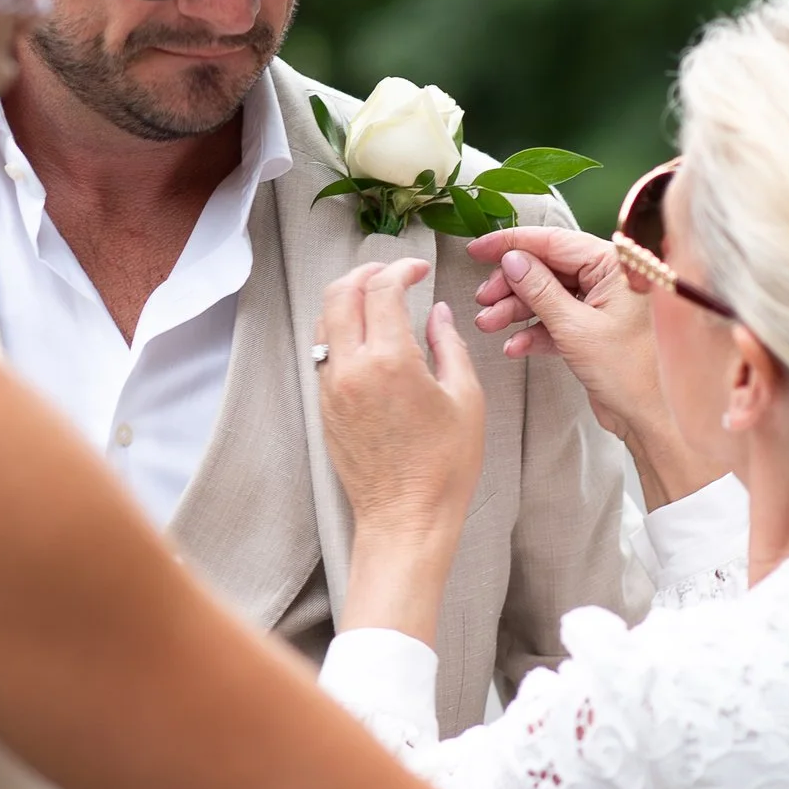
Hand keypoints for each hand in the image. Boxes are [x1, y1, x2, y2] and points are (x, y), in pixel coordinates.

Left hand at [316, 259, 485, 641]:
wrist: (405, 519)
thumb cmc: (444, 466)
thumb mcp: (465, 398)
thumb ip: (448, 345)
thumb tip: (437, 313)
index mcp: (389, 360)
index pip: (382, 289)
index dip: (401, 269)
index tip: (419, 269)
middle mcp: (351, 368)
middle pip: (340, 294)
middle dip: (365, 273)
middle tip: (392, 272)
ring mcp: (331, 388)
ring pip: (323, 321)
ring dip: (345, 298)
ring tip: (374, 297)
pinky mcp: (324, 407)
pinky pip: (323, 352)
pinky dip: (338, 329)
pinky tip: (363, 335)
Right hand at [468, 226, 718, 504]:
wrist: (648, 418)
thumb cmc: (628, 372)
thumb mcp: (575, 328)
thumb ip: (539, 289)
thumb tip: (512, 259)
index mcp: (614, 265)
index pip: (554, 242)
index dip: (511, 243)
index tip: (478, 249)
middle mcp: (609, 277)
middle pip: (546, 267)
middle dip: (510, 285)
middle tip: (483, 300)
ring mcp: (600, 303)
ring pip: (546, 294)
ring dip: (515, 309)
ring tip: (488, 324)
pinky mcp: (591, 328)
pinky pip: (554, 319)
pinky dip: (533, 331)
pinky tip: (514, 346)